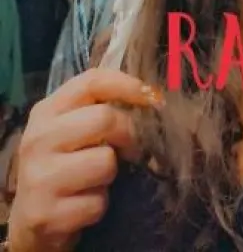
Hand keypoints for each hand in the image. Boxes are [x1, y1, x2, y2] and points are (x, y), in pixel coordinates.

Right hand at [7, 69, 156, 251]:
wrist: (32, 218)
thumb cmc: (63, 164)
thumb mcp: (71, 129)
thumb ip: (98, 109)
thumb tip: (151, 96)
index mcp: (46, 111)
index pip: (91, 82)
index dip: (128, 85)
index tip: (153, 97)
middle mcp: (38, 138)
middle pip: (104, 118)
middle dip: (128, 135)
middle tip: (129, 149)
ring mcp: (39, 176)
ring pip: (105, 162)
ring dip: (111, 175)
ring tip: (96, 180)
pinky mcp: (47, 213)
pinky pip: (97, 202)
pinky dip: (99, 205)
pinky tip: (83, 204)